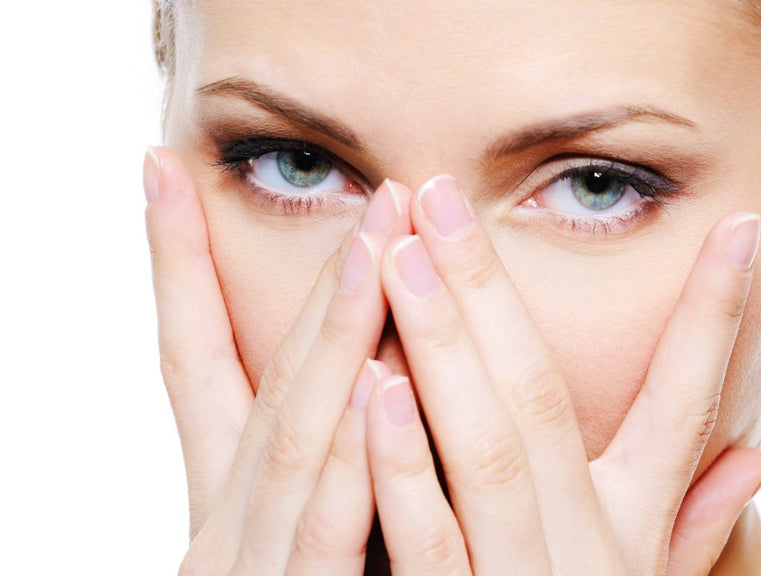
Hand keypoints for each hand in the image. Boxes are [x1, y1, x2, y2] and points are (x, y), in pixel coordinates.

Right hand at [144, 146, 412, 572]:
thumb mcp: (292, 531)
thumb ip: (321, 472)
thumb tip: (366, 382)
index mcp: (231, 501)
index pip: (194, 362)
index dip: (174, 267)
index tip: (162, 172)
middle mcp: (229, 525)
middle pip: (268, 384)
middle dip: (315, 288)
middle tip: (369, 194)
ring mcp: (253, 571)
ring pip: (297, 444)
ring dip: (334, 345)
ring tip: (376, 251)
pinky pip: (322, 542)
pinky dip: (348, 467)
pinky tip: (376, 390)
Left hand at [361, 175, 760, 573]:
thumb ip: (690, 522)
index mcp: (632, 530)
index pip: (685, 408)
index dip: (714, 318)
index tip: (738, 227)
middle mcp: (588, 548)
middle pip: (546, 398)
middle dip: (492, 290)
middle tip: (441, 197)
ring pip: (490, 453)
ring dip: (444, 347)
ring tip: (402, 254)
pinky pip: (429, 543)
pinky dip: (402, 466)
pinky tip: (371, 384)